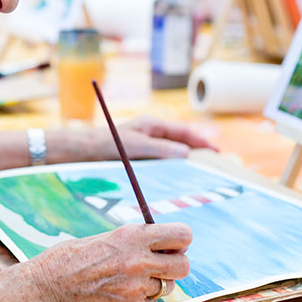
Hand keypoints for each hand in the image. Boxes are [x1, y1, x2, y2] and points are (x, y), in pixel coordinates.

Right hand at [29, 222, 191, 301]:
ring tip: (127, 279)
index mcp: (133, 236)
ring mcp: (137, 289)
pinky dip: (139, 299)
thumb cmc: (75, 257)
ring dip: (154, 283)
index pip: (182, 235)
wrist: (50, 287)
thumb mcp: (109, 237)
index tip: (174, 243)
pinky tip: (117, 293)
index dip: (180, 240)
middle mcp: (139, 261)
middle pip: (184, 265)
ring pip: (166, 286)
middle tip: (161, 263)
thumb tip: (166, 245)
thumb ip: (138, 241)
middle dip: (175, 264)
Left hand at [93, 114, 217, 158]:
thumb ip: (162, 148)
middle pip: (180, 139)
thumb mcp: (138, 146)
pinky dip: (173, 166)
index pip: (183, 131)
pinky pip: (162, 159)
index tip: (216, 151)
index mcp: (153, 125)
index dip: (201, 141)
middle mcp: (151, 132)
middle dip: (197, 149)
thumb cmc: (110, 144)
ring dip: (186, 159)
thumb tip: (186, 152)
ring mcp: (146, 143)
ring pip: (172, 150)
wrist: (86, 151)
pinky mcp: (140, 154)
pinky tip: (178, 177)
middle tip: (215, 162)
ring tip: (202, 170)